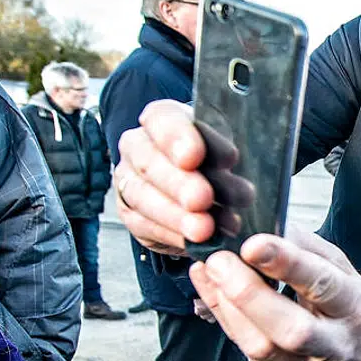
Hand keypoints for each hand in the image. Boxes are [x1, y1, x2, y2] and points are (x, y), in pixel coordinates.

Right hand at [115, 100, 215, 254]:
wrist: (207, 185)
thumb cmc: (218, 159)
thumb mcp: (227, 146)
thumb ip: (225, 150)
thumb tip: (232, 160)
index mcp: (162, 119)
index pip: (161, 119)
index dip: (176, 137)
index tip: (194, 156)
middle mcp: (138, 145)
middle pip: (149, 162)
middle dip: (177, 183)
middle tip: (201, 199)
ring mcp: (129, 180)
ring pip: (143, 197)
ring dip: (175, 216)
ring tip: (204, 229)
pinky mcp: (131, 213)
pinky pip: (144, 226)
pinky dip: (172, 234)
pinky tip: (195, 241)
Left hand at [188, 231, 360, 360]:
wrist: (355, 352)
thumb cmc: (342, 301)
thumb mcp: (337, 267)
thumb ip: (303, 247)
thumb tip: (263, 224)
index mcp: (353, 307)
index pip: (323, 285)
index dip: (288, 264)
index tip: (253, 243)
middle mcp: (334, 343)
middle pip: (292, 330)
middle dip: (250, 294)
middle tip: (219, 260)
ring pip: (262, 347)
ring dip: (229, 306)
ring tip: (211, 269)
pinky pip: (244, 349)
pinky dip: (222, 313)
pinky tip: (208, 284)